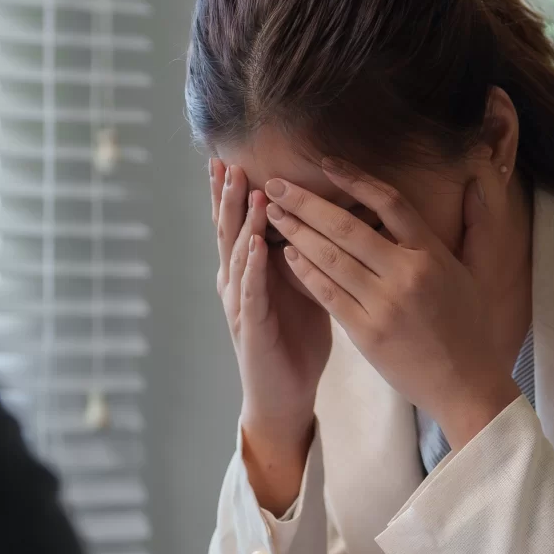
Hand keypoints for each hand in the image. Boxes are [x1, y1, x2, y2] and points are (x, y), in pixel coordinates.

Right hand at [211, 158, 331, 508]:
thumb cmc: (294, 341)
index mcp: (248, 272)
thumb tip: (327, 217)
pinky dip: (253, 266)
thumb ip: (304, 254)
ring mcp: (241, 305)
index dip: (232, 193)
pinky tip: (257, 245)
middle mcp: (237, 283)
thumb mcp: (303, 287)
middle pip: (228, 232)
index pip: (238, 223)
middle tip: (226, 163)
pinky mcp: (252, 328)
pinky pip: (251, 292)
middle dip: (228, 197)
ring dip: (244, 222)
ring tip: (250, 191)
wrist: (285, 396)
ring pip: (238, 255)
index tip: (228, 158)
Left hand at [266, 160, 528, 448]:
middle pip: (347, 226)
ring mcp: (385, 305)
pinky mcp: (367, 333)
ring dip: (296, 233)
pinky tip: (286, 255)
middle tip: (276, 185)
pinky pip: (327, 294)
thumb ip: (472, 225)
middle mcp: (407, 274)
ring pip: (330, 258)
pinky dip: (305, 272)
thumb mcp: (474, 271)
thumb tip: (475, 181)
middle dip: (306, 202)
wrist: (467, 386)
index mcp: (432, 253)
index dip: (355, 179)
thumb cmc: (470, 328)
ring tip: (273, 215)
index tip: (325, 164)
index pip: (389, 201)